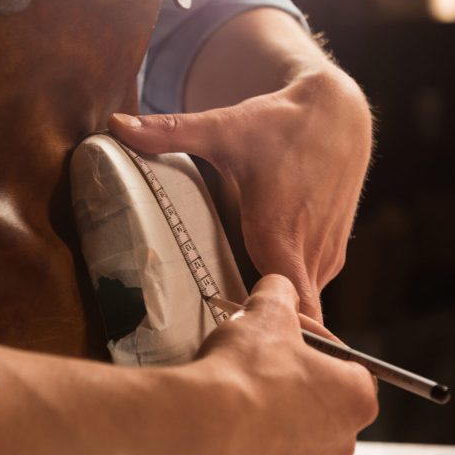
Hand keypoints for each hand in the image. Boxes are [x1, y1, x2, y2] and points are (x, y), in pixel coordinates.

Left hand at [109, 63, 371, 320]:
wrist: (339, 112)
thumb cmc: (281, 123)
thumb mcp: (225, 128)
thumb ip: (171, 132)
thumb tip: (115, 123)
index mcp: (282, 234)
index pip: (299, 311)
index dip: (275, 332)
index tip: (239, 342)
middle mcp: (311, 253)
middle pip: (295, 317)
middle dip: (264, 328)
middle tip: (220, 336)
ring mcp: (327, 254)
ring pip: (305, 302)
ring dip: (278, 312)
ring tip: (236, 313)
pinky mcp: (333, 250)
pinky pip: (311, 285)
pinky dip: (290, 291)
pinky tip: (259, 280)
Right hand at [156, 274, 378, 454]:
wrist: (198, 429)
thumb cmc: (244, 371)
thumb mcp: (267, 309)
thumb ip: (281, 292)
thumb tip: (280, 289)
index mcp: (355, 398)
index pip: (351, 364)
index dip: (318, 343)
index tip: (290, 333)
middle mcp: (339, 443)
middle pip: (323, 399)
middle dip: (295, 376)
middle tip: (261, 354)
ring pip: (293, 430)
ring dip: (272, 409)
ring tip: (236, 384)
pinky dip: (247, 437)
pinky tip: (222, 415)